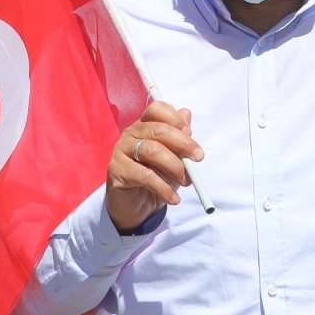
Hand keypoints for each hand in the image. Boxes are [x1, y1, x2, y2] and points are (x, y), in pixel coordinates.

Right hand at [105, 101, 202, 231]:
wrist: (137, 205)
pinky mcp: (116, 170)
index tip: (191, 133)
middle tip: (198, 159)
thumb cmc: (156, 177)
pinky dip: (164, 188)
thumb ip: (179, 137)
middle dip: (182, 144)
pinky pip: (144, 175)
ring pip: (152, 151)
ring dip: (175, 167)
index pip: (156, 109)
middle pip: (158, 130)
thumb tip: (186, 113)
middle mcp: (130, 133)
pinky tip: (173, 198)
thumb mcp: (173, 157)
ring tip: (187, 182)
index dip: (175, 119)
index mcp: (144, 125)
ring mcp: (121, 150)